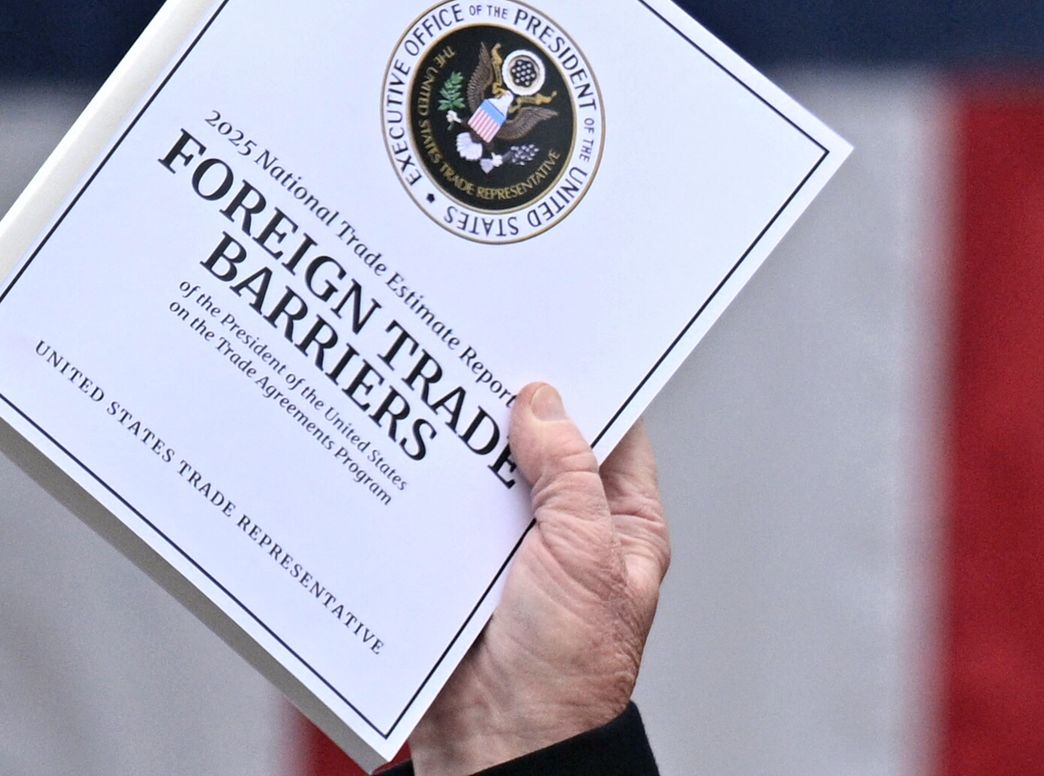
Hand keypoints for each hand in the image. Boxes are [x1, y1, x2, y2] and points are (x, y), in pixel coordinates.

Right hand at [408, 383, 669, 774]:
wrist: (501, 750)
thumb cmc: (565, 671)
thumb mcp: (582, 554)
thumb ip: (567, 475)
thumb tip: (543, 402)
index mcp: (622, 523)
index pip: (613, 433)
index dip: (588, 385)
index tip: (555, 335)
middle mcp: (570, 532)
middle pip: (540, 448)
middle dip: (506, 408)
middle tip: (473, 350)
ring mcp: (511, 554)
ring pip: (482, 478)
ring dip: (456, 446)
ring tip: (425, 387)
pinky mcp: (457, 577)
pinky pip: (437, 519)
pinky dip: (417, 489)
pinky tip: (393, 451)